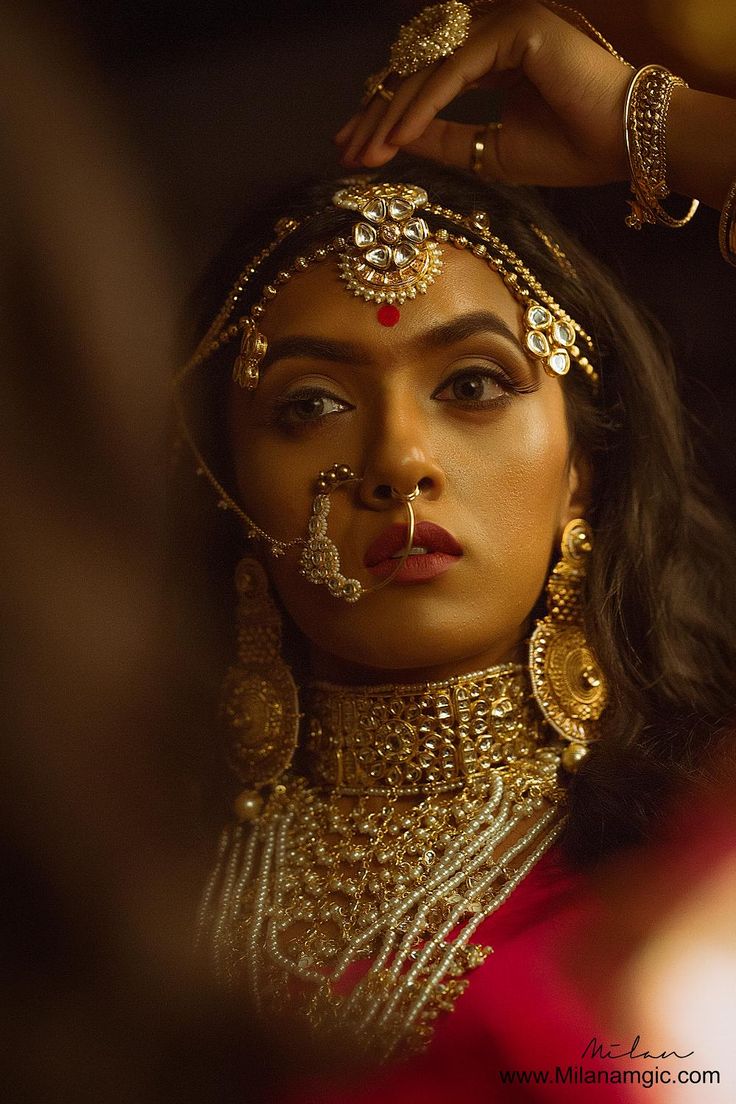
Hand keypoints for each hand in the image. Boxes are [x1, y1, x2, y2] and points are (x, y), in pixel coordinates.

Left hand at [335, 1, 632, 187]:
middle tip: (346, 152)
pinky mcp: (516, 26)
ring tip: (365, 153)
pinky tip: (398, 137)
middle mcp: (493, 30)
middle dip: (377, 113)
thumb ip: (443, 139)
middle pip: (418, 70)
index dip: (387, 114)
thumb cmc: (570, 149)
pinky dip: (423, 106)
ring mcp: (505, 21)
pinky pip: (454, 71)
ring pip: (430, 69)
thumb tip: (394, 137)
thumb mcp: (489, 152)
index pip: (424, 80)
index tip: (356, 150)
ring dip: (392, 113)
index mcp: (491, 55)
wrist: (623, 146)